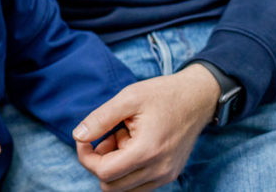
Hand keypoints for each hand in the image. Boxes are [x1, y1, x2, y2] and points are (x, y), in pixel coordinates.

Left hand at [73, 65, 218, 190]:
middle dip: (100, 162)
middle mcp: (159, 170)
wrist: (197, 98)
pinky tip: (133, 144)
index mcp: (147, 151)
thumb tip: (78, 136)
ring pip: (123, 188)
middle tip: (108, 136)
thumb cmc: (162, 94)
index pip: (104, 173)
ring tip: (123, 138)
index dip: (86, 157)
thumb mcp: (128, 98)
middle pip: (111, 185)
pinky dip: (128, 169)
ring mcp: (166, 175)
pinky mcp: (169, 174)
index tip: (85, 139)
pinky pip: (138, 184)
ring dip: (115, 167)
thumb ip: (100, 119)